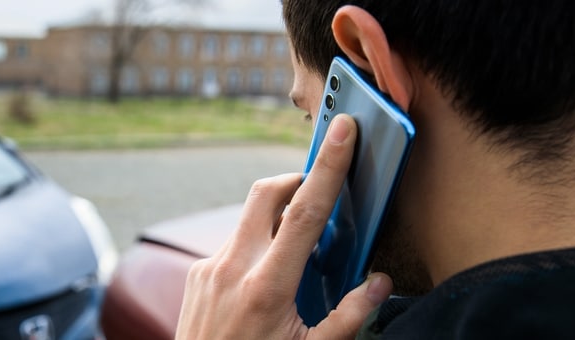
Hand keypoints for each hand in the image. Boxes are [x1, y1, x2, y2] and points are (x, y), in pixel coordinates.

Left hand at [176, 114, 392, 339]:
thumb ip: (348, 317)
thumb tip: (378, 282)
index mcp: (266, 287)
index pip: (304, 212)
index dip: (328, 167)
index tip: (342, 131)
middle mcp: (232, 269)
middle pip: (265, 194)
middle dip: (294, 180)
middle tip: (318, 192)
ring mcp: (208, 269)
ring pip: (248, 221)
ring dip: (275, 222)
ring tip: (295, 258)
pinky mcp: (196, 275)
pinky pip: (232, 245)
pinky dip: (255, 248)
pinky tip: (266, 281)